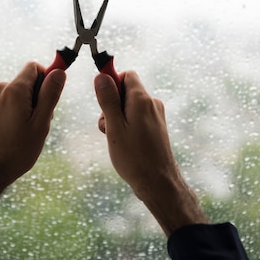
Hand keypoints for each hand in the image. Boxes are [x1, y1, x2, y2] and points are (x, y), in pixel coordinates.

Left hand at [0, 62, 65, 217]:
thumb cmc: (15, 151)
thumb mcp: (40, 123)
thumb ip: (50, 95)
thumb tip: (59, 72)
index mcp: (14, 90)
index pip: (35, 67)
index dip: (48, 78)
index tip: (52, 96)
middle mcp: (1, 89)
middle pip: (29, 80)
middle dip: (39, 96)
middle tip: (40, 121)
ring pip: (21, 93)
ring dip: (30, 106)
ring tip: (28, 131)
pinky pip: (11, 101)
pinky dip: (19, 111)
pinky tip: (18, 132)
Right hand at [94, 71, 206, 235]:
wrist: (159, 184)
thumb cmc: (134, 158)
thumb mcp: (114, 127)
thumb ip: (108, 100)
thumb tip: (101, 76)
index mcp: (142, 99)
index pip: (127, 74)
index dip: (112, 83)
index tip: (103, 101)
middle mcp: (152, 103)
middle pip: (126, 91)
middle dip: (112, 104)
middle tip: (107, 127)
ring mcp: (156, 115)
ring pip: (130, 106)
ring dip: (118, 118)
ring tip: (116, 139)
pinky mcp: (156, 127)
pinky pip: (137, 117)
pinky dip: (127, 125)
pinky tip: (125, 144)